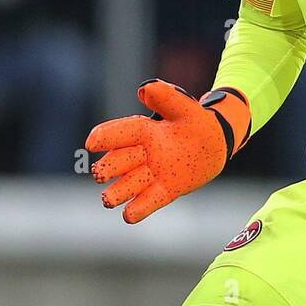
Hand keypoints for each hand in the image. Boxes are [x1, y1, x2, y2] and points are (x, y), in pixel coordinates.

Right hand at [86, 79, 249, 223]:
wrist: (215, 141)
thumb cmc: (195, 120)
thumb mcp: (184, 106)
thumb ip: (166, 97)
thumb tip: (144, 89)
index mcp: (144, 131)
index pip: (121, 133)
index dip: (106, 137)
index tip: (91, 143)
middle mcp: (144, 153)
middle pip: (121, 162)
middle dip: (109, 168)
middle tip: (99, 174)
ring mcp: (153, 173)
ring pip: (131, 184)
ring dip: (118, 192)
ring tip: (107, 200)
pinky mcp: (166, 189)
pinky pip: (151, 200)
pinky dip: (139, 208)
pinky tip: (128, 215)